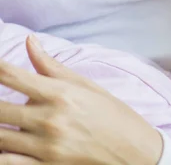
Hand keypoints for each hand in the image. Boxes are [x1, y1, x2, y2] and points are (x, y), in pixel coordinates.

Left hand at [0, 35, 162, 164]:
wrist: (135, 152)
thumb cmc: (113, 115)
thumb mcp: (87, 86)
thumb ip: (52, 66)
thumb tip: (30, 41)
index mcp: (61, 94)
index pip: (11, 75)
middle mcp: (50, 119)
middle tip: (0, 100)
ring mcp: (46, 146)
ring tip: (7, 120)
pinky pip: (8, 163)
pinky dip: (2, 153)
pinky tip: (5, 145)